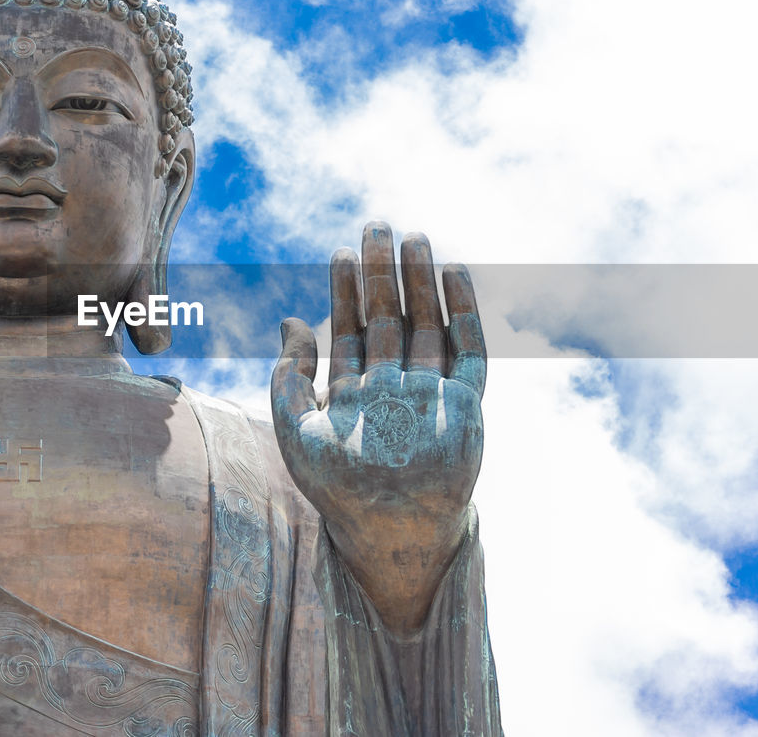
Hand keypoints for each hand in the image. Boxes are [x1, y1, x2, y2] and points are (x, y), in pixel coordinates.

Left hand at [271, 222, 485, 635]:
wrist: (391, 532)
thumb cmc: (338, 491)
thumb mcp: (295, 431)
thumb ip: (287, 378)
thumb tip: (288, 320)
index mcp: (354, 393)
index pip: (350, 329)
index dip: (345, 290)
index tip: (340, 251)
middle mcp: (393, 387)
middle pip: (391, 317)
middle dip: (383, 273)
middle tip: (378, 225)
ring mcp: (431, 393)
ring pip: (428, 324)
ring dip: (422, 282)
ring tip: (415, 238)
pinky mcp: (465, 405)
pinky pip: (469, 351)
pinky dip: (465, 313)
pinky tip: (456, 275)